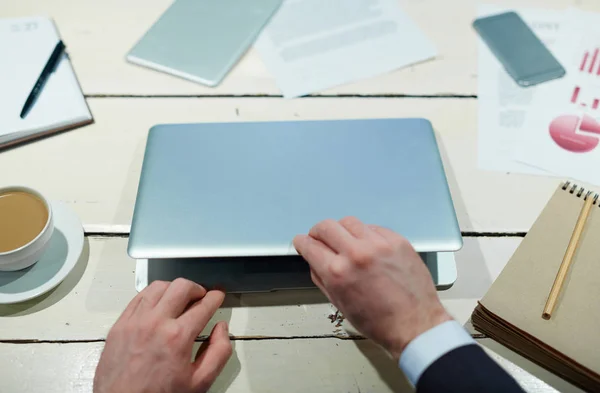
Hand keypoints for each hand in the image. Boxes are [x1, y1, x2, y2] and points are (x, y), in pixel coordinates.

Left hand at [94, 279, 231, 392]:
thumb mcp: (199, 382)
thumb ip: (219, 352)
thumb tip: (221, 329)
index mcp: (178, 337)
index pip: (203, 305)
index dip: (215, 297)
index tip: (218, 296)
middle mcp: (155, 323)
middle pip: (181, 286)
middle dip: (197, 288)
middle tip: (201, 296)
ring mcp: (135, 322)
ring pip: (158, 286)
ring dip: (174, 288)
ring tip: (180, 299)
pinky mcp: (119, 325)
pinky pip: (138, 298)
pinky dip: (152, 295)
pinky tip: (158, 304)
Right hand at [294, 217, 450, 359]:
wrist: (414, 324)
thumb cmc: (377, 321)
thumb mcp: (339, 304)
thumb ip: (321, 278)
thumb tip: (314, 259)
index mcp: (337, 272)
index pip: (309, 245)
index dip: (302, 242)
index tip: (303, 242)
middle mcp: (356, 253)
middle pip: (326, 226)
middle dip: (318, 232)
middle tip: (320, 239)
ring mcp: (378, 244)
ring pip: (349, 222)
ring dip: (342, 231)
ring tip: (346, 242)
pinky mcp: (397, 240)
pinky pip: (372, 228)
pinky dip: (365, 234)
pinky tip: (368, 247)